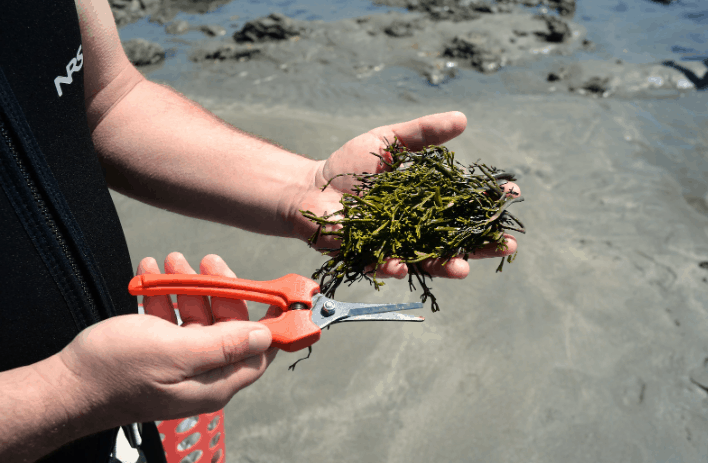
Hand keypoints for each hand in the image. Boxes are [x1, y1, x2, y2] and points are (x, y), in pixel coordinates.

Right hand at [55, 253, 278, 426]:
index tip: (270, 291)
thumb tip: (266, 337)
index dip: (268, 322)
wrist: (63, 385)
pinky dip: (164, 295)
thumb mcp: (175, 352)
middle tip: (206, 260)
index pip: (259, 352)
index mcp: (215, 382)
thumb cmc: (114, 373)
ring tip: (170, 259)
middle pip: (227, 326)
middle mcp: (202, 374)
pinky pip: (172, 320)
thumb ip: (224, 345)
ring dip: (187, 286)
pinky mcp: (157, 353)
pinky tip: (149, 274)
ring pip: (197, 318)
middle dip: (218, 290)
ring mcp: (179, 363)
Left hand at [289, 111, 520, 279]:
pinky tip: (402, 264)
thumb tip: (463, 120)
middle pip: (455, 239)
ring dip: (446, 265)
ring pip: (425, 259)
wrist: (308, 187)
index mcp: (424, 203)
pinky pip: (383, 265)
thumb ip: (422, 134)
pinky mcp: (367, 257)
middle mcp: (414, 228)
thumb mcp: (388, 142)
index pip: (463, 205)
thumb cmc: (346, 166)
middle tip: (506, 244)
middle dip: (481, 244)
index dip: (486, 202)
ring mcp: (393, 245)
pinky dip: (393, 266)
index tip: (511, 194)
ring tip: (464, 268)